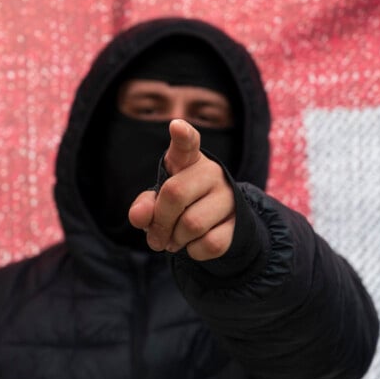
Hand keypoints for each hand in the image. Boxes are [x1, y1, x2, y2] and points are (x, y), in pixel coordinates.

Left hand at [128, 119, 235, 259]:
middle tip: (155, 237)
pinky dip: (194, 252)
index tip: (176, 126)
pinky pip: (210, 243)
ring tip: (174, 241)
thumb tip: (139, 217)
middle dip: (159, 222)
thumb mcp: (158, 201)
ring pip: (192, 224)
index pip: (187, 144)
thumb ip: (145, 205)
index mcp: (188, 160)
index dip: (182, 136)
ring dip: (175, 241)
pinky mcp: (240, 222)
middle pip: (175, 194)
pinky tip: (193, 245)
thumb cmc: (181, 205)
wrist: (219, 224)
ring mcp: (229, 196)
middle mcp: (212, 172)